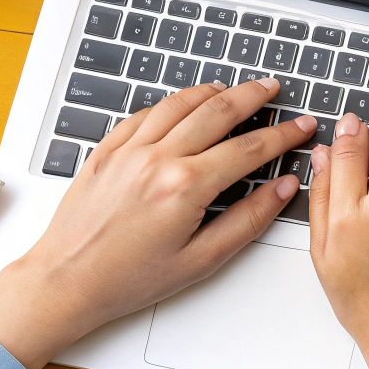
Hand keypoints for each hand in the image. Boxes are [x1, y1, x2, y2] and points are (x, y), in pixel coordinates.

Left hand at [0, 78, 314, 368]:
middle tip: (273, 89)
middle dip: (253, 96)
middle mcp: (157, 159)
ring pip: (181, 103)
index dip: (282, 135)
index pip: (249, 149)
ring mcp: (129, 149)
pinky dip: (172, 103)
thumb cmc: (129, 279)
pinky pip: (145, 112)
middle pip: (218, 111)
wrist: (66, 281)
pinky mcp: (108, 150)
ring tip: (234, 88)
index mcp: (186, 187)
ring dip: (213, 91)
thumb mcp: (202, 260)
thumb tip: (282, 190)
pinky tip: (184, 104)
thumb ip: (249, 220)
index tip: (301, 126)